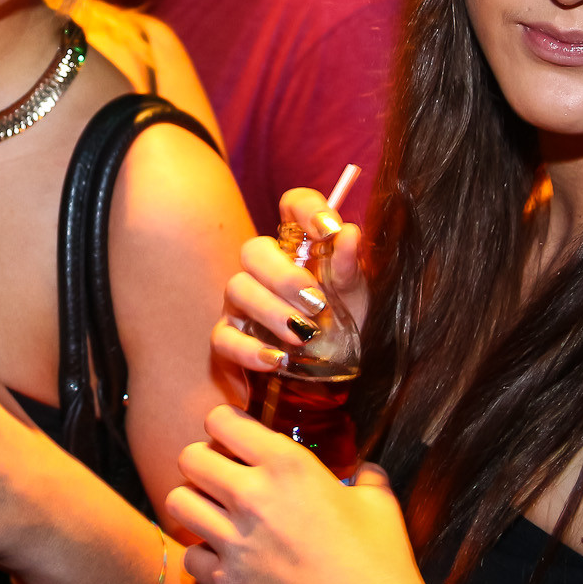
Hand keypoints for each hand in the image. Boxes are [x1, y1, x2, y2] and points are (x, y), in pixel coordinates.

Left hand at [165, 405, 433, 583]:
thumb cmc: (380, 560)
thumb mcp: (379, 502)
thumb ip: (364, 476)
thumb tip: (364, 471)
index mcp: (287, 464)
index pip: (221, 420)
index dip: (224, 425)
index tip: (234, 437)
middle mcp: (252, 496)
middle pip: (189, 457)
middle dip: (202, 460)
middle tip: (219, 474)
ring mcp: (234, 541)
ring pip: (177, 501)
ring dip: (193, 502)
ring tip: (212, 510)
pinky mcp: (227, 582)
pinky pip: (189, 555)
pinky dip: (202, 554)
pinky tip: (222, 556)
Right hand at [212, 187, 366, 374]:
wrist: (337, 377)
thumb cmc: (345, 328)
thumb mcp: (358, 299)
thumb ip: (351, 268)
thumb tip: (349, 233)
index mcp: (301, 249)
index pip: (293, 206)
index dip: (307, 209)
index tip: (329, 230)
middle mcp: (266, 270)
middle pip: (254, 249)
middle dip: (284, 276)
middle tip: (317, 303)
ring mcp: (243, 303)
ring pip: (237, 288)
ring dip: (271, 311)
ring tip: (303, 335)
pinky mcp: (231, 338)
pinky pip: (224, 337)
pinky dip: (249, 349)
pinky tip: (278, 359)